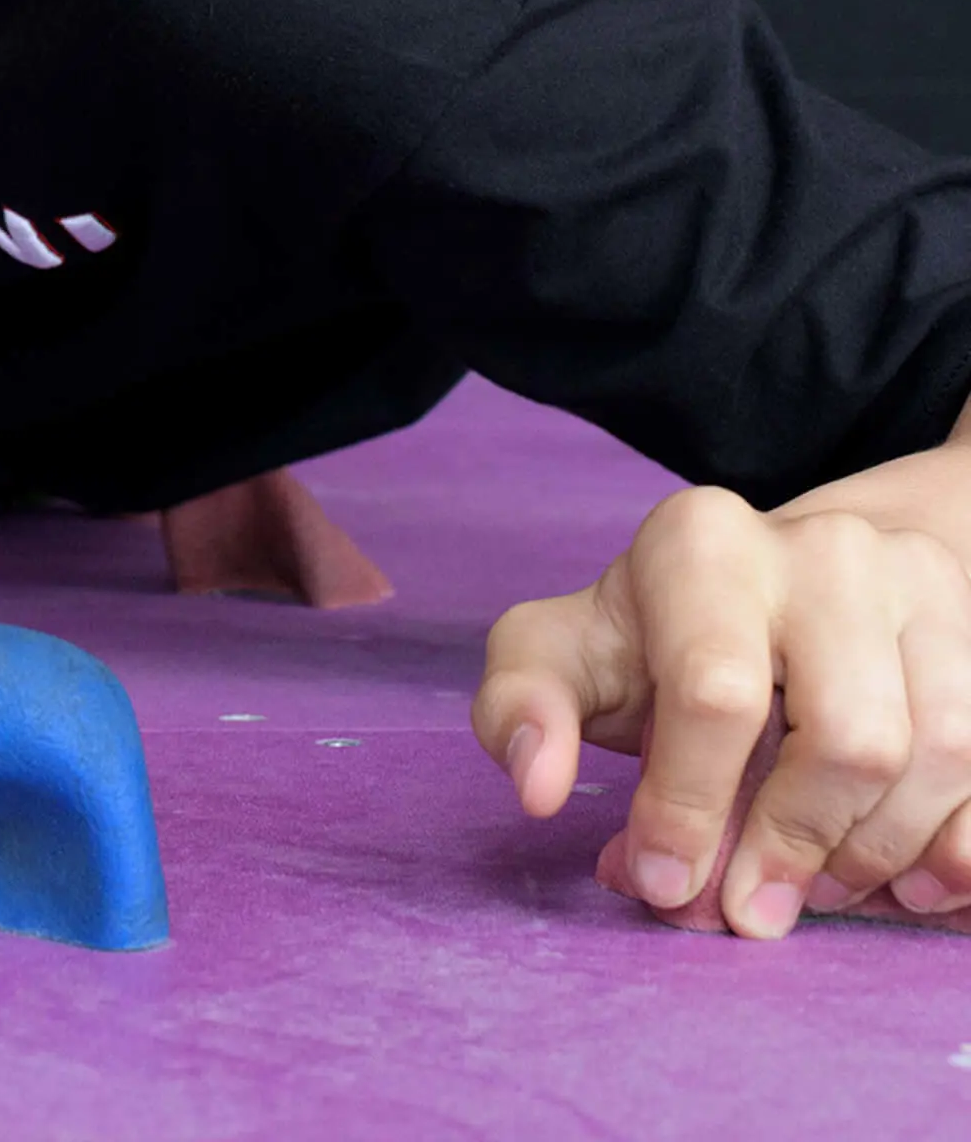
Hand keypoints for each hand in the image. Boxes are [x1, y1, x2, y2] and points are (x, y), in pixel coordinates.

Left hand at [475, 483, 970, 936]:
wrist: (778, 584)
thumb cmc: (655, 635)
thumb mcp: (562, 652)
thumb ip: (522, 708)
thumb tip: (533, 784)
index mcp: (703, 540)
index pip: (714, 693)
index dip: (688, 806)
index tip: (666, 880)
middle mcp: (825, 548)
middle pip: (847, 737)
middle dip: (794, 847)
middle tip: (752, 908)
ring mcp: (920, 585)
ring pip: (936, 758)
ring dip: (874, 853)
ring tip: (813, 884)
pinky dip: (953, 848)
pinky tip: (902, 879)